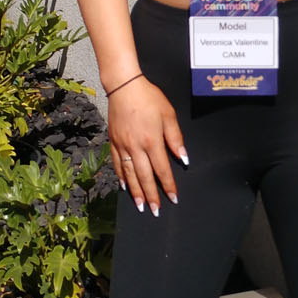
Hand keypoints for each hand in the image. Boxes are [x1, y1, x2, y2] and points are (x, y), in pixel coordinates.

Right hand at [108, 78, 186, 214]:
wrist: (124, 87)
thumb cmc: (149, 98)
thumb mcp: (169, 115)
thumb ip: (175, 138)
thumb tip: (183, 158)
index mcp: (152, 141)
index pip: (162, 169)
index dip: (168, 185)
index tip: (173, 198)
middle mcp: (136, 146)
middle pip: (144, 176)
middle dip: (151, 195)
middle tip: (155, 210)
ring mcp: (123, 145)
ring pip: (130, 174)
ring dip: (135, 192)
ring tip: (140, 205)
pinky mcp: (114, 142)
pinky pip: (117, 164)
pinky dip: (121, 177)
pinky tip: (124, 186)